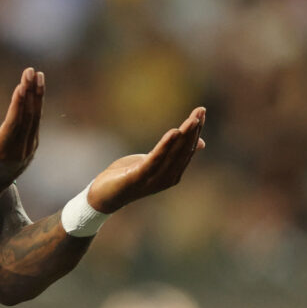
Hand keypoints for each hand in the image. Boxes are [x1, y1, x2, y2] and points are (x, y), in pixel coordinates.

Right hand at [0, 67, 43, 189]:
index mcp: (3, 152)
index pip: (14, 124)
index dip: (18, 105)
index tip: (21, 86)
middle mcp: (20, 149)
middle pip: (27, 117)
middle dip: (29, 93)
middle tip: (29, 72)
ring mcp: (29, 146)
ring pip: (35, 116)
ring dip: (37, 94)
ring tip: (38, 74)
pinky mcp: (33, 141)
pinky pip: (36, 119)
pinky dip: (37, 102)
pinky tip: (38, 86)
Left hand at [87, 107, 205, 213]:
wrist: (105, 196)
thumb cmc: (130, 176)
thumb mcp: (154, 161)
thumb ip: (173, 153)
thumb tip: (200, 142)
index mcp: (172, 173)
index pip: (188, 149)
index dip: (196, 130)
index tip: (201, 111)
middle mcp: (168, 177)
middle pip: (184, 150)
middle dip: (193, 130)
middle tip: (200, 111)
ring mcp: (154, 179)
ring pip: (173, 154)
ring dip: (184, 136)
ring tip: (192, 120)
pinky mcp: (139, 176)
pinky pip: (156, 159)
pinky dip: (166, 145)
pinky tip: (174, 132)